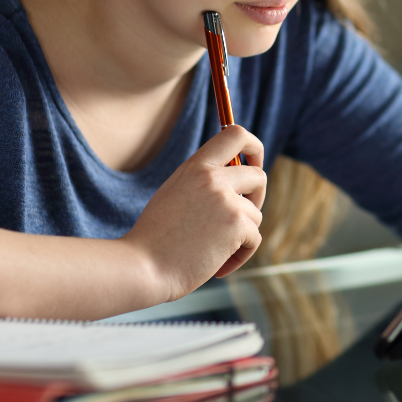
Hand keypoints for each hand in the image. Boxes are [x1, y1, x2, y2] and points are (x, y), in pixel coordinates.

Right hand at [121, 124, 266, 303]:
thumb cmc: (154, 239)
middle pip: (258, 175)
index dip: (254, 147)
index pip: (235, 134)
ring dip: (242, 235)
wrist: (142, 267)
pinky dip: (240, 256)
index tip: (253, 163)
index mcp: (195, 166)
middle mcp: (213, 177)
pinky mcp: (236, 224)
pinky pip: (254, 238)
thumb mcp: (175, 195)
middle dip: (257, 197)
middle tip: (243, 217)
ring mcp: (226, 199)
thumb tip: (236, 184)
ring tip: (214, 252)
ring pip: (255, 214)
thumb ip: (202, 183)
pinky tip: (217, 266)